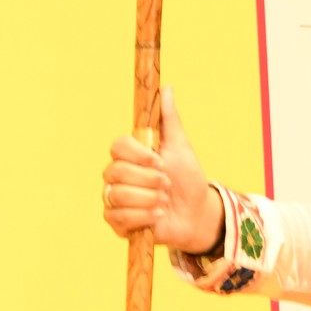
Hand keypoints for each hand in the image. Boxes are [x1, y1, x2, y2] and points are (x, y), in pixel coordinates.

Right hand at [101, 88, 221, 251]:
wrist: (196, 213)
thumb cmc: (187, 179)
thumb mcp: (181, 147)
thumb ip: (169, 120)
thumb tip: (166, 87)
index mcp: (130, 155)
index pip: (118, 146)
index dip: (138, 155)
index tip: (160, 161)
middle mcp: (117, 175)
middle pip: (116, 171)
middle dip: (148, 180)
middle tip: (167, 185)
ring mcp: (115, 198)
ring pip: (117, 195)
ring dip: (148, 199)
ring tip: (164, 201)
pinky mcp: (117, 222)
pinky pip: (118, 217)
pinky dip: (143, 216)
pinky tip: (157, 216)